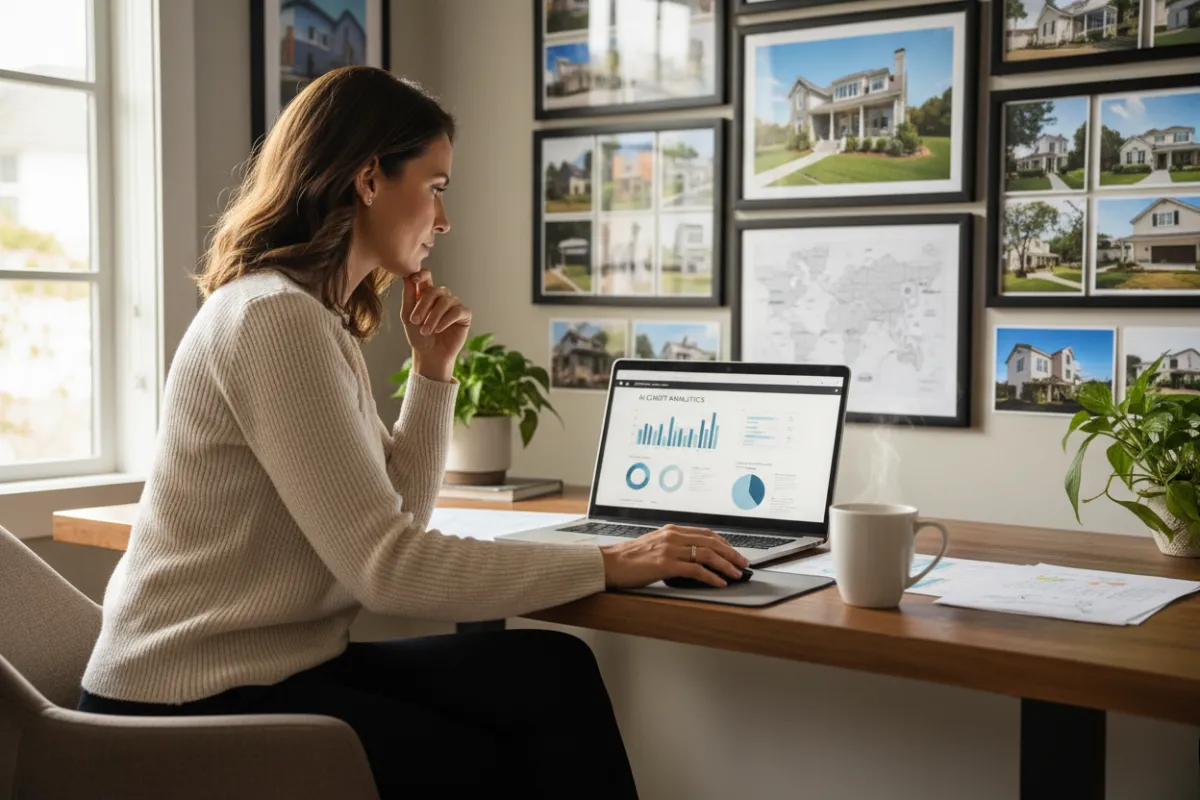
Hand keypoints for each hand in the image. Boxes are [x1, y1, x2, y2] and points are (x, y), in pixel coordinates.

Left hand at [401, 270, 470, 379]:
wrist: (430, 355)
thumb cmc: (418, 336)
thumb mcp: (408, 317)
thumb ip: (408, 297)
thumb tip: (407, 277)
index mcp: (427, 294)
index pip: (426, 276)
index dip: (422, 275)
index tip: (415, 279)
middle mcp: (442, 296)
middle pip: (434, 290)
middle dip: (423, 306)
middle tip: (415, 321)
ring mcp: (454, 304)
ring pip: (445, 301)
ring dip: (433, 316)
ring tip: (426, 331)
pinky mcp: (464, 315)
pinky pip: (456, 311)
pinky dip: (446, 320)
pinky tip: (438, 329)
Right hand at [599, 525, 749, 588]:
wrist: (609, 563)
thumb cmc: (627, 558)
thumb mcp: (653, 546)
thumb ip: (671, 547)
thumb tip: (689, 558)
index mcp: (671, 531)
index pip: (705, 533)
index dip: (723, 543)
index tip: (733, 552)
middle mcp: (672, 537)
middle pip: (711, 542)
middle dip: (731, 553)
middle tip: (743, 563)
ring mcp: (670, 550)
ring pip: (707, 554)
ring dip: (726, 565)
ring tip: (736, 574)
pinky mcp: (666, 565)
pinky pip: (695, 570)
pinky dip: (711, 576)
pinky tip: (719, 582)